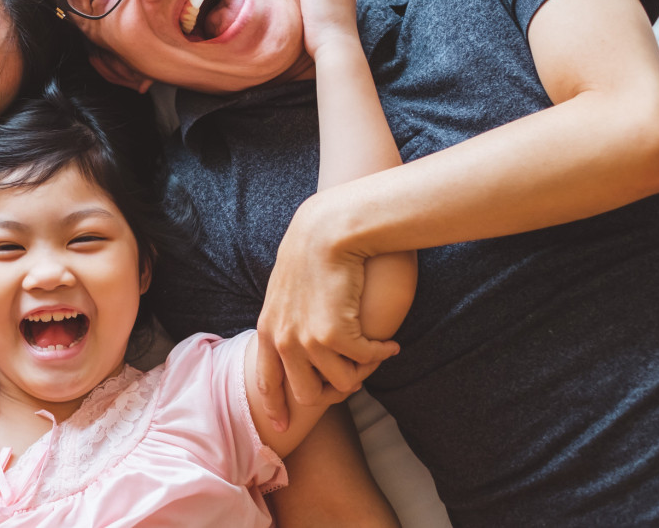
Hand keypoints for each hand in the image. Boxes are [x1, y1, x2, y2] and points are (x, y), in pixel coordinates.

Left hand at [255, 197, 398, 428]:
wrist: (327, 230)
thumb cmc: (310, 252)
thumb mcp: (284, 289)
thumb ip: (285, 317)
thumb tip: (293, 341)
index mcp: (267, 330)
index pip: (266, 381)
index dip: (276, 407)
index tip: (282, 427)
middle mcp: (283, 341)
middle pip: (307, 394)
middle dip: (334, 391)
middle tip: (355, 377)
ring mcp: (307, 341)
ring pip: (342, 384)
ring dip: (362, 372)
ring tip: (375, 354)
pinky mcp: (336, 335)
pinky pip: (365, 361)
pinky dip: (381, 353)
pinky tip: (391, 344)